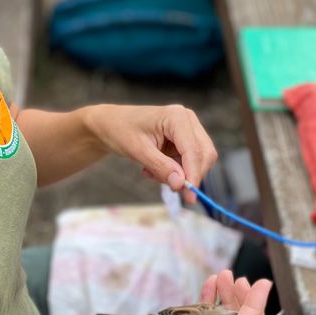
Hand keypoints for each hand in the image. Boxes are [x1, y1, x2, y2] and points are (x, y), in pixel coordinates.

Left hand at [84, 104, 215, 203]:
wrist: (111, 124)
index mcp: (177, 117)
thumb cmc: (121, 131)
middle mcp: (187, 120)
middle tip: (170, 189)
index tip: (190, 197)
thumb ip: (161, 167)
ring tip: (151, 174)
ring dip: (179, 174)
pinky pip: (188, 162)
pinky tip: (153, 169)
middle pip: (204, 155)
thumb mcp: (138, 151)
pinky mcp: (184, 140)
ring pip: (198, 161)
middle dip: (189, 175)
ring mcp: (188, 129)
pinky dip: (174, 171)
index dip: (194, 175)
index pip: (194, 150)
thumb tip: (180, 184)